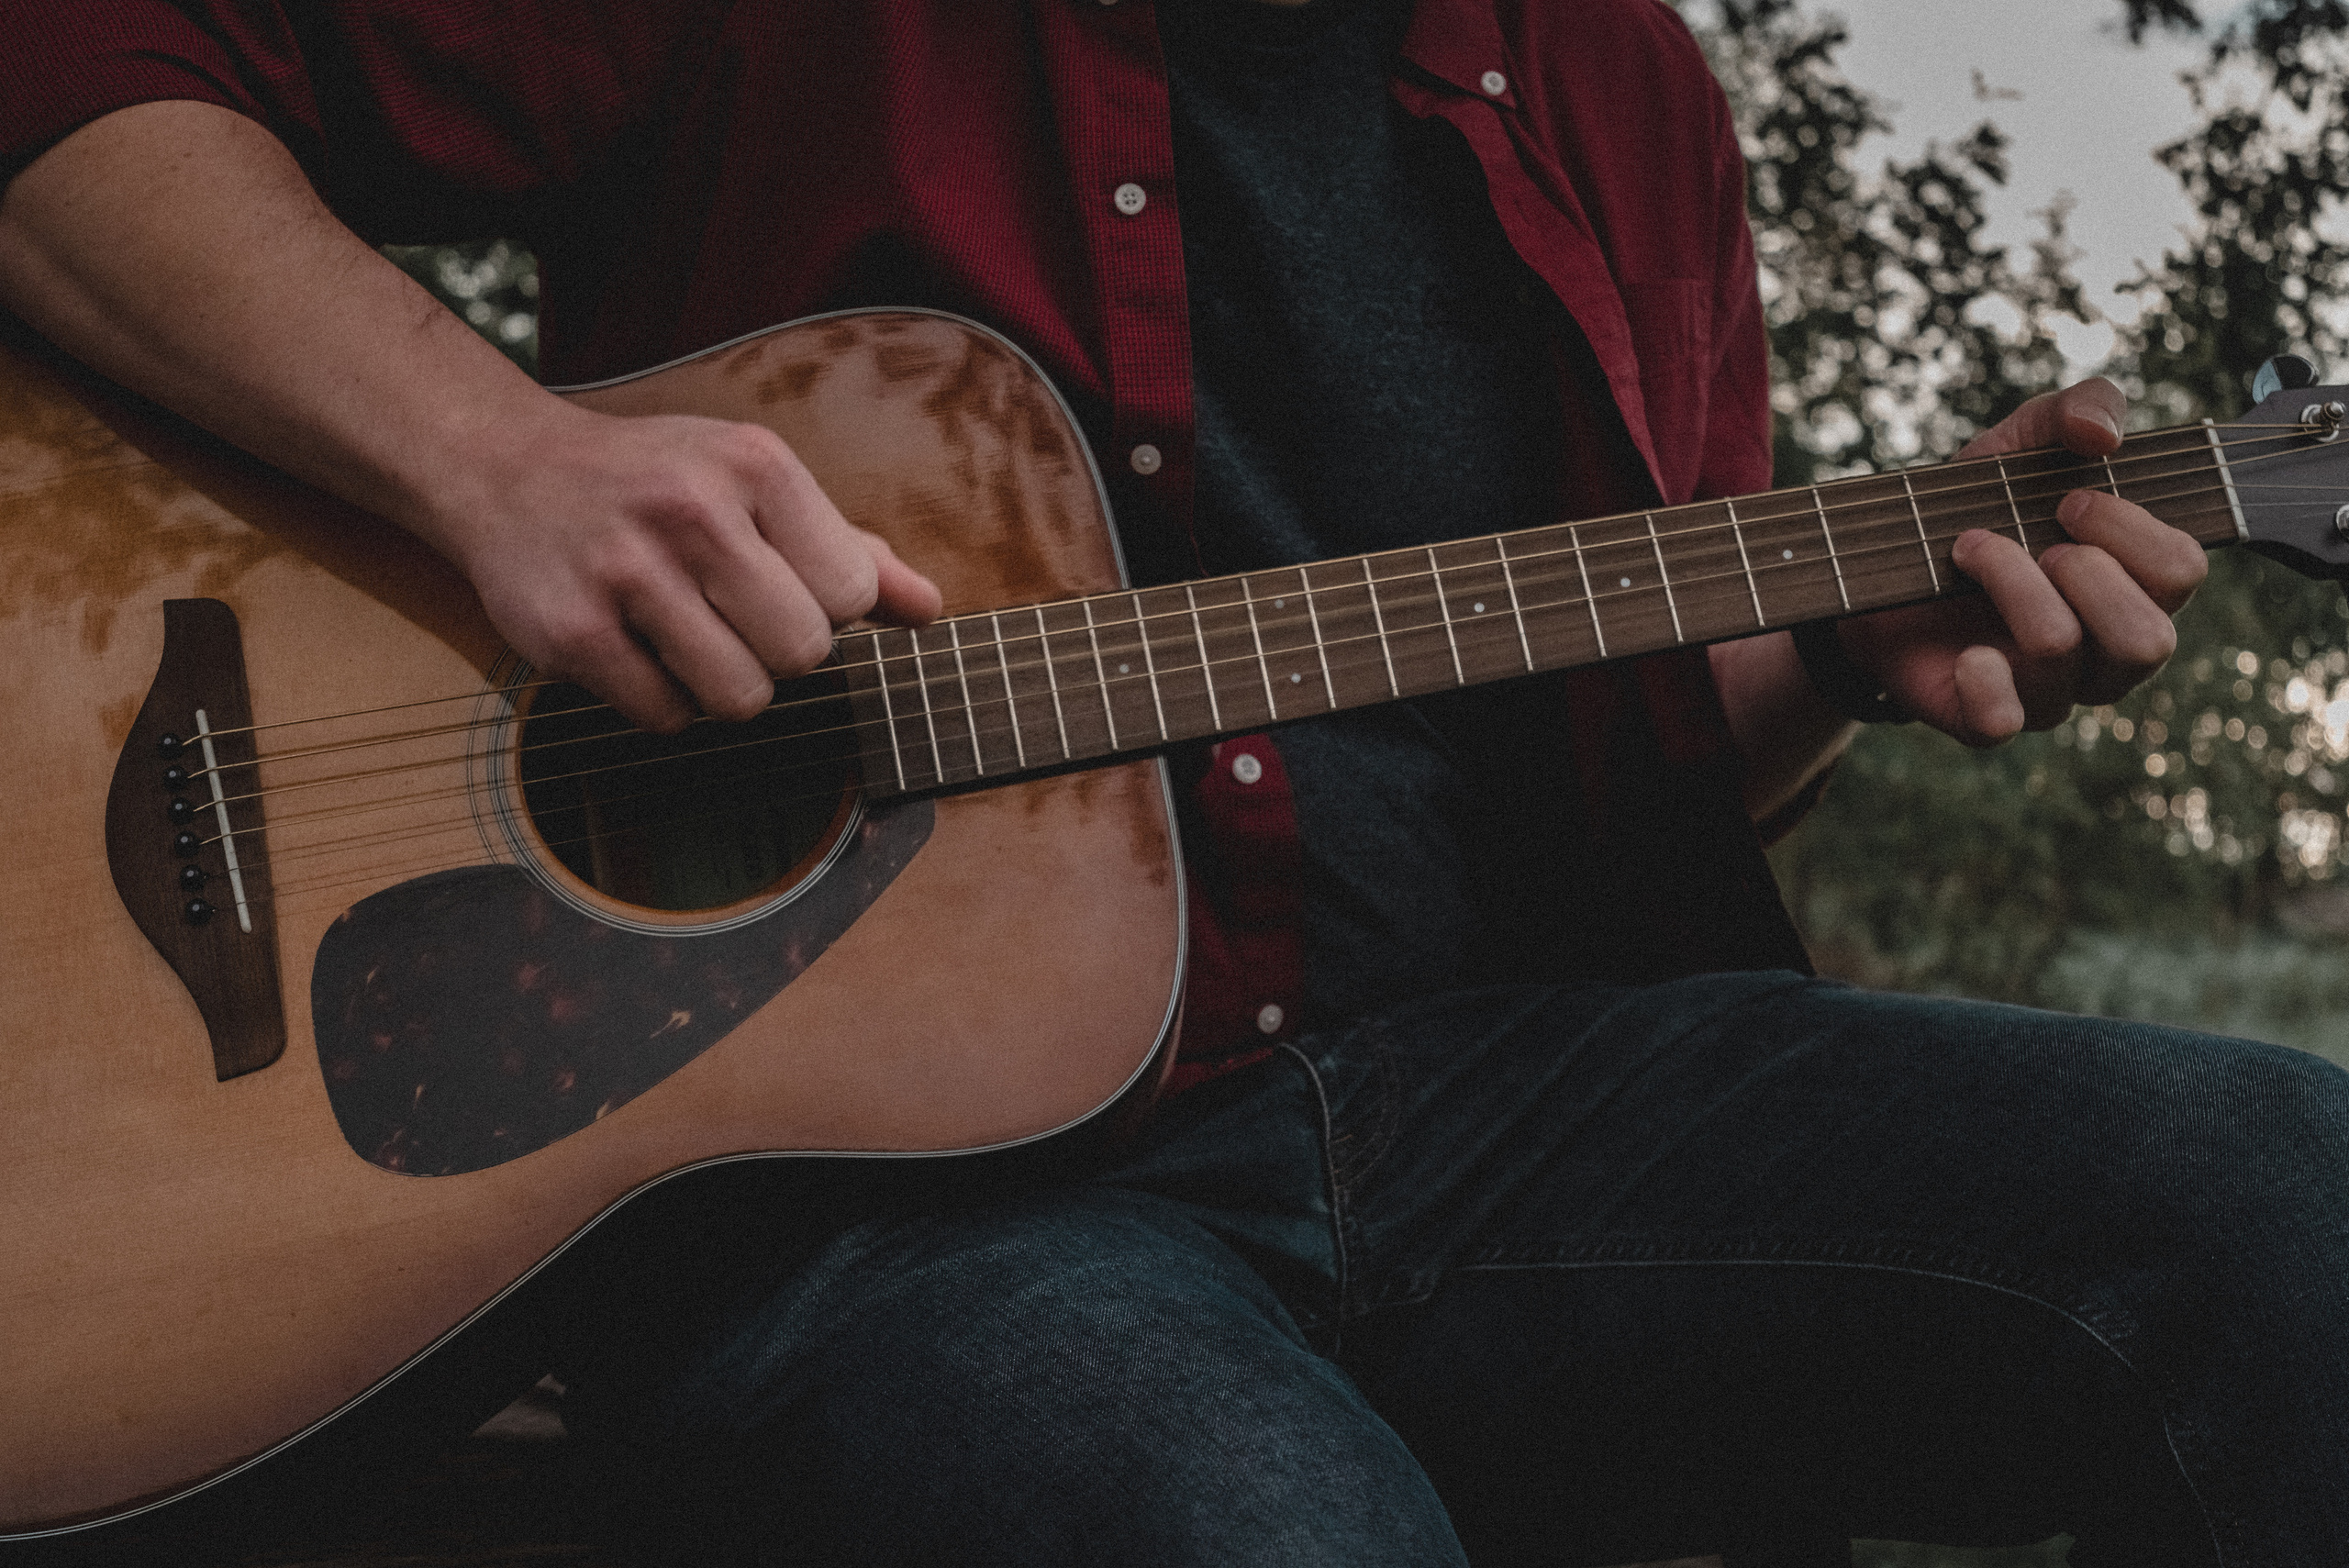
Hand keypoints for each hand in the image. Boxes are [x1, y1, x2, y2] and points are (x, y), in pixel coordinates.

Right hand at [423, 402, 941, 732]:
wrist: (506, 468)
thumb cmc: (658, 483)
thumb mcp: (755, 485)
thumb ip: (849, 547)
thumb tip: (929, 610)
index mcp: (755, 466)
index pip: (852, 592)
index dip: (828, 609)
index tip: (785, 586)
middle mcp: (692, 510)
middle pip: (803, 653)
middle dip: (780, 655)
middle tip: (735, 619)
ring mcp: (626, 572)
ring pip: (740, 698)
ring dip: (724, 687)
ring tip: (691, 637)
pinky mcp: (571, 632)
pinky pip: (665, 718)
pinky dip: (662, 703)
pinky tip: (637, 650)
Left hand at [1837, 378, 2208, 745]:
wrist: (1881, 561)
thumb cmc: (1978, 506)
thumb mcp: (2026, 439)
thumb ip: (2081, 409)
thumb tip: (2102, 435)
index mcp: (2137, 587)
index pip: (2181, 572)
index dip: (2129, 529)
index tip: (2069, 499)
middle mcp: (2107, 652)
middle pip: (2148, 638)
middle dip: (2084, 569)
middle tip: (2035, 537)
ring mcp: (2050, 692)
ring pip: (2064, 653)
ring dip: (2012, 584)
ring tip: (1969, 550)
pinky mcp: (1984, 718)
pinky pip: (2003, 722)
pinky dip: (1983, 679)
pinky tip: (1965, 647)